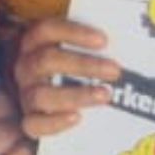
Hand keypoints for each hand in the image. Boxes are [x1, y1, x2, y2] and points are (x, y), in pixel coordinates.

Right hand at [13, 17, 116, 138]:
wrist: (50, 100)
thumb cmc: (70, 70)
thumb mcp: (73, 51)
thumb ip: (91, 47)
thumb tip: (128, 44)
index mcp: (33, 43)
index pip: (47, 30)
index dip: (73, 33)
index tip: (104, 41)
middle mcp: (25, 67)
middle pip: (47, 60)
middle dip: (83, 65)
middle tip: (115, 71)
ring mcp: (26, 94)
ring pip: (42, 94)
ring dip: (76, 94)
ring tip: (105, 95)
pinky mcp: (29, 120)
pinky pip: (34, 124)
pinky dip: (55, 122)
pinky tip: (78, 118)